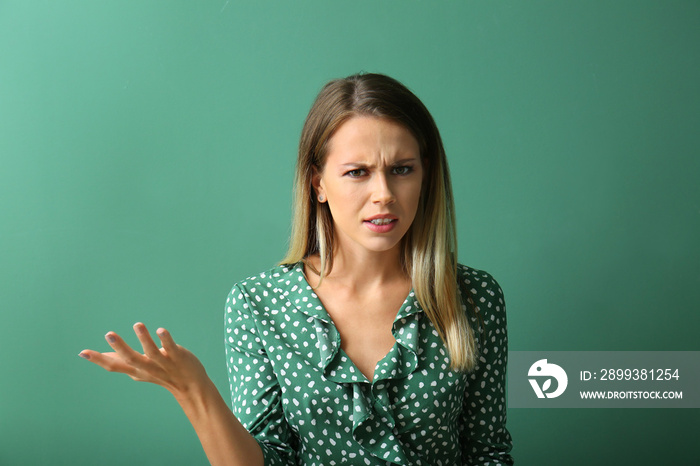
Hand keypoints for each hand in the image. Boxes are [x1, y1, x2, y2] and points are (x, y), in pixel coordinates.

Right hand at [79, 323, 209, 397]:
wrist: (191, 386)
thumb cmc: (162, 374)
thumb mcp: (139, 370)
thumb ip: (122, 362)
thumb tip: (99, 357)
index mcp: (136, 370)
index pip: (114, 366)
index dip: (99, 360)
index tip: (83, 352)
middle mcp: (147, 368)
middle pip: (130, 359)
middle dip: (120, 347)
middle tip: (108, 334)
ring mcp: (163, 363)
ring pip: (151, 352)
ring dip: (144, 339)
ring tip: (137, 324)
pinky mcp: (177, 357)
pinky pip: (171, 348)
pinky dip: (166, 340)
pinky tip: (161, 330)